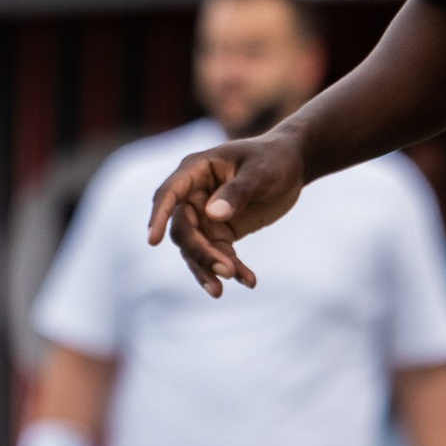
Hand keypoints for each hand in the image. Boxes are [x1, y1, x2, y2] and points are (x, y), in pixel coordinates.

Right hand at [146, 128, 307, 295]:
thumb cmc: (273, 159)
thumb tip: (212, 214)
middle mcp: (194, 195)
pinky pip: (219, 256)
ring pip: (197, 249)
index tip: (153, 241)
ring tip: (230, 286)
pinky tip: (250, 281)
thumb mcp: (260, 172)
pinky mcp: (221, 232)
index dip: (159, 216)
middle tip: (226, 272)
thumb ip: (238, 191)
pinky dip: (233, 269)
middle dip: (201, 254)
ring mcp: (205, 216)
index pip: (169, 195)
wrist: (292, 165)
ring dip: (210, 269)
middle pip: (184, 230)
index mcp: (196, 170)